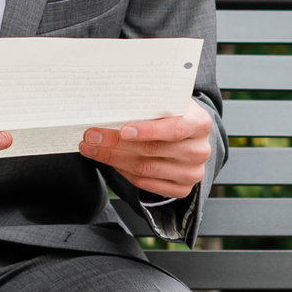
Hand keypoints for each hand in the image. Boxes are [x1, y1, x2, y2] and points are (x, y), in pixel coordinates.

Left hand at [80, 104, 212, 199]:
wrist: (189, 136)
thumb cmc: (173, 114)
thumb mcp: (168, 102)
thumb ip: (150, 102)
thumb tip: (114, 102)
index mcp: (200, 124)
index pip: (174, 129)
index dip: (148, 131)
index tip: (123, 130)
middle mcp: (199, 151)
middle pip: (153, 151)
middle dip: (116, 143)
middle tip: (91, 136)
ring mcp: (192, 173)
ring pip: (145, 169)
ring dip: (113, 159)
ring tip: (92, 149)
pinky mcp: (182, 189)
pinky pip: (146, 183)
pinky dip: (124, 172)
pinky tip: (111, 161)